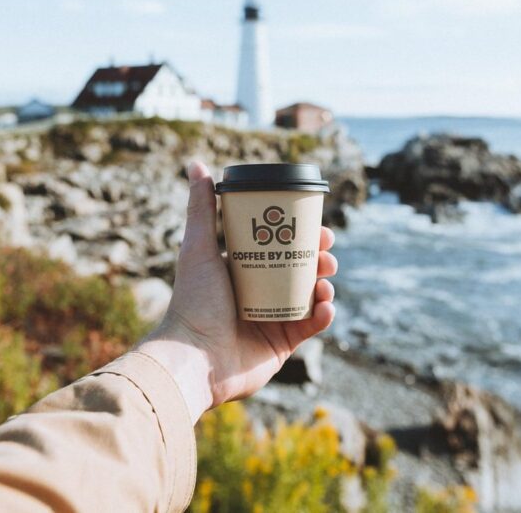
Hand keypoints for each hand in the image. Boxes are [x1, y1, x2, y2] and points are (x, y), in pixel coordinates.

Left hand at [137, 161, 336, 422]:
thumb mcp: (199, 247)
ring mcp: (272, 319)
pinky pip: (310, 326)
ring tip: (326, 278)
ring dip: (325, 283)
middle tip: (327, 251)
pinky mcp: (282, 344)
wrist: (195, 357)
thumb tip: (197, 164)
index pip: (280, 246)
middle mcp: (259, 293)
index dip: (302, 234)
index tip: (318, 225)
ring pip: (310, 296)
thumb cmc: (194, 301)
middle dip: (320, 257)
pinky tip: (326, 304)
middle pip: (300, 269)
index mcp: (243, 270)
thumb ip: (201, 207)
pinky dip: (323, 315)